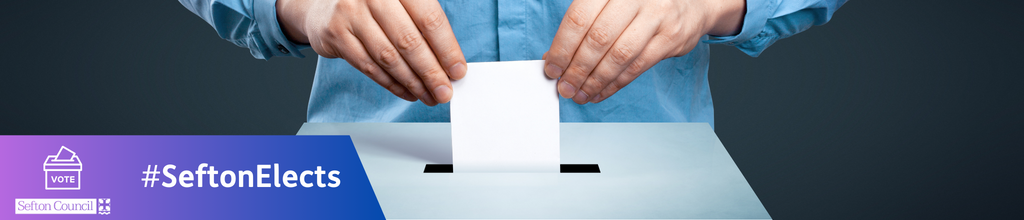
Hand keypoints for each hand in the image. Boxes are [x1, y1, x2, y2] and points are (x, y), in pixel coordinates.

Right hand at [277, 0, 466, 105]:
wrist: (325, 1)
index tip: (457, 71)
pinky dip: (390, 83)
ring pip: (388, 57)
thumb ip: (424, 24)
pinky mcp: (335, 34)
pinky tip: (406, 91)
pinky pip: (368, 66)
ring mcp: (351, 13)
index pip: (430, 19)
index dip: (447, 49)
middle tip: (444, 91)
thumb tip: (449, 62)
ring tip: (428, 96)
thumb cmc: (374, 3)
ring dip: (412, 82)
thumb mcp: (402, 2)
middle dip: (431, 72)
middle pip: (409, 41)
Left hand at [543, 0, 744, 103]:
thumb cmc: (641, 3)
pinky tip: (600, 92)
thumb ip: (585, 23)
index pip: (580, 18)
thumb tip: (556, 57)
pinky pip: (637, 66)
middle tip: (564, 87)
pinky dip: (615, 84)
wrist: (691, 1)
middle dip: (576, 69)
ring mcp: (656, 15)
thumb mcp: (611, 1)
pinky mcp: (671, 37)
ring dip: (595, 81)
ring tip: (580, 94)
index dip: (562, 47)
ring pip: (619, 56)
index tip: (552, 67)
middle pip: (598, 39)